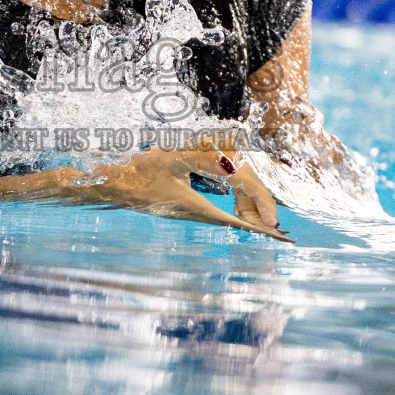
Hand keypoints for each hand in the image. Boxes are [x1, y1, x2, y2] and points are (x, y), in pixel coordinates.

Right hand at [72, 148, 290, 241]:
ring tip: (265, 226)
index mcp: (195, 206)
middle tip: (282, 234)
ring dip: (243, 223)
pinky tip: (232, 213)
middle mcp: (192, 214)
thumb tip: (229, 161)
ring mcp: (183, 213)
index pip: (235, 220)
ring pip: (221, 220)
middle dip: (257, 228)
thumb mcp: (171, 160)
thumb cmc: (139, 172)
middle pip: (232, 223)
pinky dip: (227, 216)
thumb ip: (200, 158)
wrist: (112, 186)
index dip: (259, 228)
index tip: (281, 236)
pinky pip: (209, 215)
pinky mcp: (176, 208)